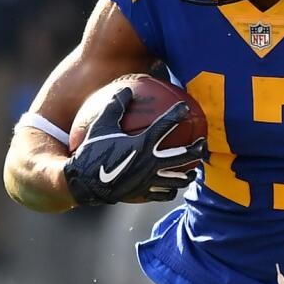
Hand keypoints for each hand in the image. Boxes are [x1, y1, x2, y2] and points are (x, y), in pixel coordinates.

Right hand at [62, 88, 207, 204]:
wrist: (81, 183)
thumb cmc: (91, 152)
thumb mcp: (100, 127)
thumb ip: (115, 107)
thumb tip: (126, 89)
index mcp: (142, 144)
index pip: (165, 126)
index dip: (177, 114)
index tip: (186, 108)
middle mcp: (149, 163)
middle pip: (182, 156)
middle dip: (197, 149)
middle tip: (202, 143)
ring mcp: (148, 181)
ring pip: (178, 179)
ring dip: (188, 175)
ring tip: (193, 170)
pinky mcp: (143, 194)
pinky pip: (164, 194)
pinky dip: (171, 191)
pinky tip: (173, 187)